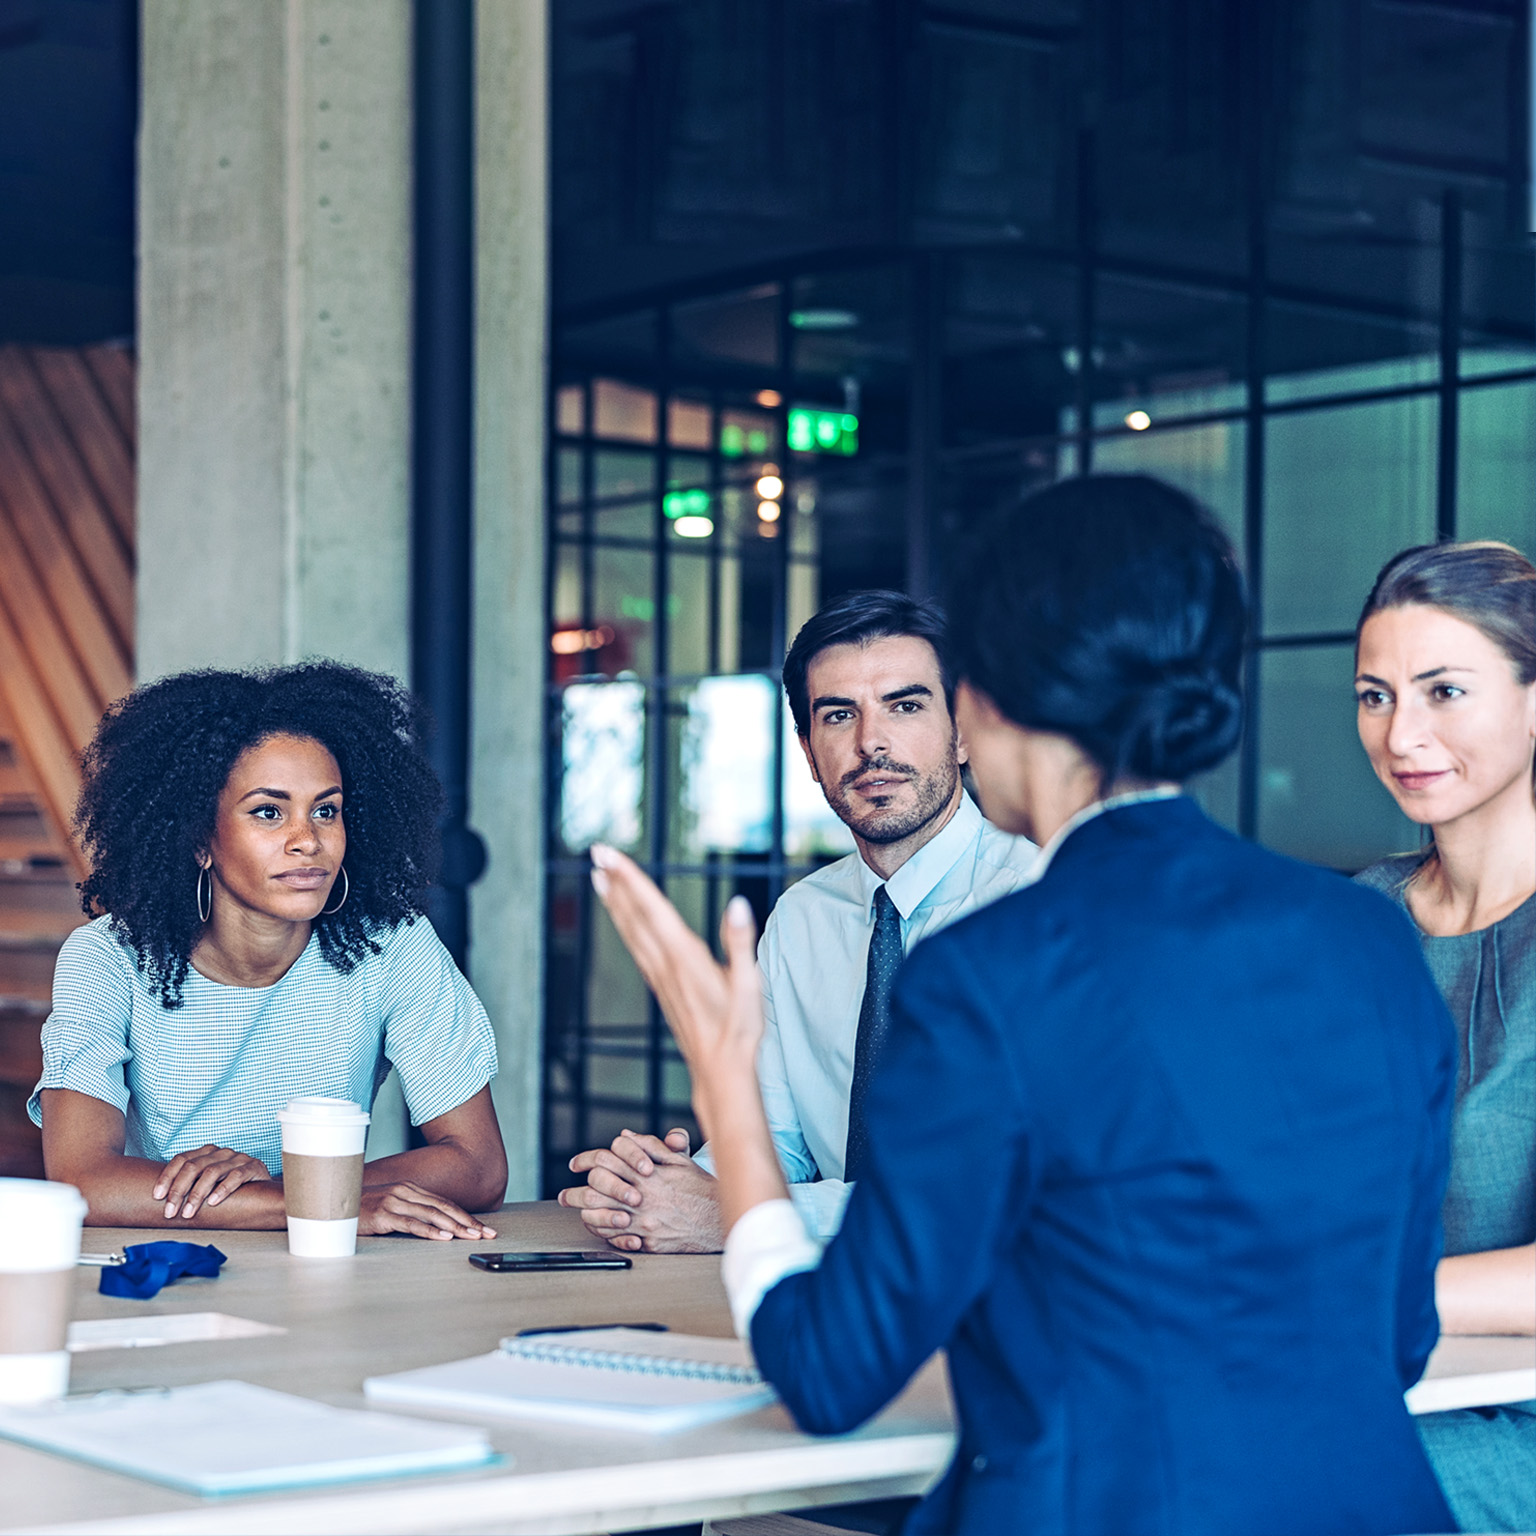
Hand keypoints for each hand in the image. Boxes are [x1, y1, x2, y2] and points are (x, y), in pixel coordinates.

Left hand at [154, 1145, 272, 1219]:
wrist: (264, 1188)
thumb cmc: (230, 1187)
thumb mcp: (208, 1182)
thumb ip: (190, 1184)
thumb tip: (160, 1202)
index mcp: (207, 1153)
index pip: (181, 1159)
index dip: (167, 1176)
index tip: (157, 1196)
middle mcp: (221, 1153)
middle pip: (193, 1166)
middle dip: (178, 1190)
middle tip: (170, 1212)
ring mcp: (238, 1158)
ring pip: (212, 1172)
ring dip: (197, 1194)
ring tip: (188, 1213)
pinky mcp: (253, 1167)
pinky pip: (236, 1176)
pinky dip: (222, 1189)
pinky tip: (214, 1202)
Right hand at [358, 1182, 497, 1241]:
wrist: (332, 1203)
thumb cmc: (362, 1208)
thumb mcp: (390, 1206)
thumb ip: (410, 1211)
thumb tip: (434, 1225)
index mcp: (410, 1189)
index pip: (445, 1203)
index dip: (466, 1216)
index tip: (483, 1228)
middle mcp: (406, 1192)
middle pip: (444, 1208)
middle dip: (468, 1222)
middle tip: (486, 1234)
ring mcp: (395, 1201)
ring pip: (432, 1215)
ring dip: (455, 1227)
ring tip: (471, 1237)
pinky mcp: (383, 1214)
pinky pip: (411, 1224)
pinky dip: (430, 1231)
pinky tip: (443, 1238)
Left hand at [558, 1128, 724, 1252]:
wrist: (717, 1220)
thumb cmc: (699, 1189)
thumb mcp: (679, 1159)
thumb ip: (650, 1146)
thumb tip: (624, 1137)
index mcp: (647, 1172)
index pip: (607, 1159)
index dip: (586, 1160)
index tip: (577, 1164)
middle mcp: (641, 1195)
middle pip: (595, 1189)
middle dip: (574, 1192)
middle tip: (565, 1195)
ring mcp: (641, 1220)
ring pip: (598, 1215)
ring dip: (582, 1212)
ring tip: (574, 1213)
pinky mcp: (645, 1240)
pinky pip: (612, 1237)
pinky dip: (600, 1230)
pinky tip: (597, 1226)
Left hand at [590, 847, 764, 1100]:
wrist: (720, 1073)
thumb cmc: (739, 1030)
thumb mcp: (749, 985)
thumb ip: (741, 942)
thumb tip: (738, 904)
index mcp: (685, 957)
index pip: (652, 908)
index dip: (630, 879)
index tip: (609, 854)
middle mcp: (666, 964)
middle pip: (635, 915)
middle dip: (615, 882)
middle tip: (596, 852)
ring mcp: (659, 978)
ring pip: (631, 932)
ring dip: (614, 903)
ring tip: (599, 878)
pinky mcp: (660, 988)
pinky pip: (636, 948)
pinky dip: (625, 926)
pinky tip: (622, 920)